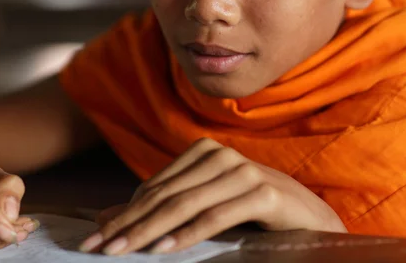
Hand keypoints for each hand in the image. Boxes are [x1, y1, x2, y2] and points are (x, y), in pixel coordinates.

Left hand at [79, 138, 345, 254]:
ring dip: (149, 230)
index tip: (95, 238)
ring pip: (185, 204)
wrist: (310, 218)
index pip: (154, 187)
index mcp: (204, 153)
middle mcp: (222, 156)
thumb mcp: (202, 209)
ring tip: (120, 252)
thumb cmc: (252, 214)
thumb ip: (161, 210)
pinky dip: (188, 233)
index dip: (123, 214)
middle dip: (128, 224)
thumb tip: (108, 219)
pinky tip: (164, 249)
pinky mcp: (264, 192)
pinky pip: (216, 216)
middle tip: (96, 248)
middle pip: (164, 195)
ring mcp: (243, 171)